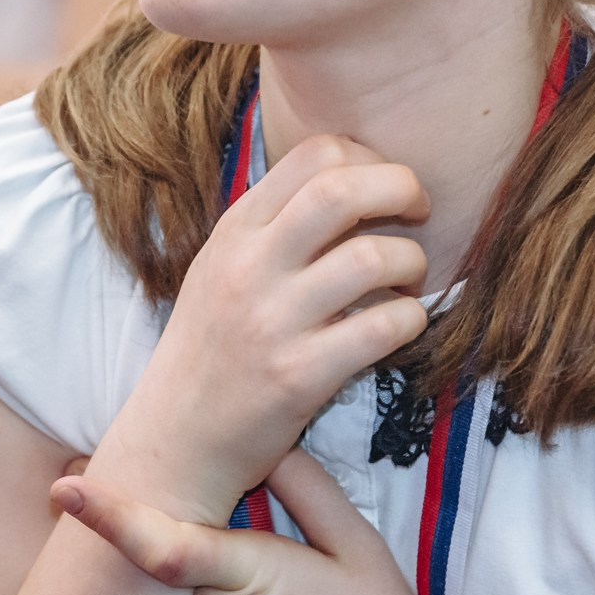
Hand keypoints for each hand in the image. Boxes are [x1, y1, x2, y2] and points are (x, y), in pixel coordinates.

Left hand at [41, 450, 513, 594]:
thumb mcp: (359, 551)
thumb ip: (311, 491)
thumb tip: (270, 439)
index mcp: (252, 574)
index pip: (167, 541)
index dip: (111, 512)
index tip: (69, 483)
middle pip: (143, 569)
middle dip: (108, 527)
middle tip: (73, 476)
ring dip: (96, 578)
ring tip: (60, 535)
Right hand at [98, 138, 433, 520]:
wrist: (176, 440)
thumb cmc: (212, 348)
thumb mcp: (223, 267)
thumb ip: (276, 224)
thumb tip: (356, 180)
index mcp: (235, 230)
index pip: (315, 154)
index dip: (369, 159)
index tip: (384, 187)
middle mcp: (250, 266)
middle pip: (342, 189)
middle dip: (402, 187)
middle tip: (418, 211)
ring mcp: (273, 321)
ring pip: (373, 257)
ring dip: (412, 262)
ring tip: (408, 280)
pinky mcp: (299, 376)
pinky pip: (383, 327)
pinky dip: (410, 318)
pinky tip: (401, 324)